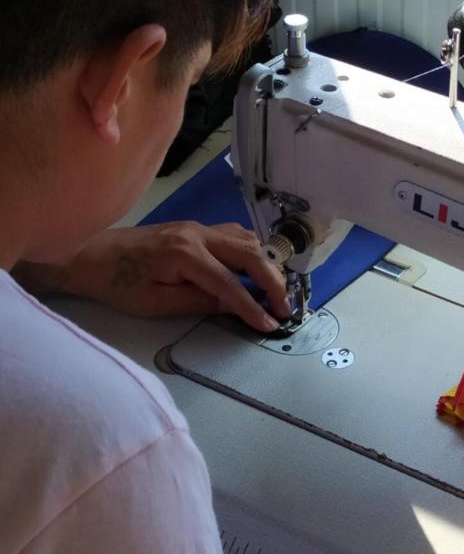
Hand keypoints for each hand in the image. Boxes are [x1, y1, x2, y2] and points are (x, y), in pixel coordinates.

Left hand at [17, 222, 291, 331]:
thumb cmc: (115, 284)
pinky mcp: (196, 229)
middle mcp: (198, 234)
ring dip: (268, 264)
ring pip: (248, 239)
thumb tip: (234, 306)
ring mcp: (198, 227)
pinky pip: (235, 235)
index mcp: (184, 254)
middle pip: (251, 255)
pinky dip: (253, 252)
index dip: (253, 307)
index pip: (230, 284)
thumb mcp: (155, 304)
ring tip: (278, 290)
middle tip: (286, 308)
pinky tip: (258, 268)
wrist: (87, 253)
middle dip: (273, 282)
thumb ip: (198, 302)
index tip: (271, 325)